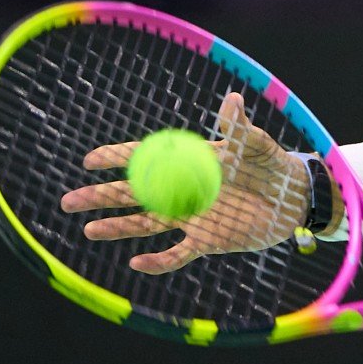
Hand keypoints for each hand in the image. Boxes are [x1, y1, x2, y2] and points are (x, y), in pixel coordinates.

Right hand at [60, 91, 309, 273]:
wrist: (294, 197)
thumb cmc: (272, 163)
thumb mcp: (256, 143)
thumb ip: (239, 127)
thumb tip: (232, 98)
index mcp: (188, 162)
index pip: (146, 159)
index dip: (118, 159)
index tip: (90, 160)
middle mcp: (183, 190)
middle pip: (134, 195)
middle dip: (100, 197)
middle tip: (68, 200)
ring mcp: (192, 217)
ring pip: (146, 225)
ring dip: (117, 228)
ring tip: (87, 231)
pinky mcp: (207, 241)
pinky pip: (176, 254)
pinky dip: (158, 262)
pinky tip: (135, 264)